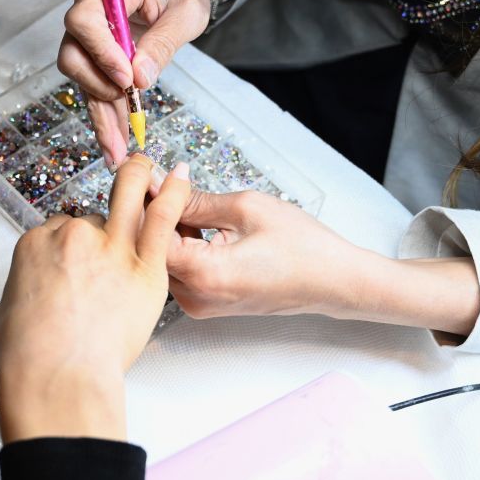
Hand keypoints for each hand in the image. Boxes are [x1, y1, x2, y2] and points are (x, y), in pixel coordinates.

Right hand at [0, 156, 191, 443]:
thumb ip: (16, 298)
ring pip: (127, 197)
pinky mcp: (144, 266)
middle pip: (90, 219)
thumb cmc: (27, 357)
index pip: (57, 231)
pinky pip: (163, 218)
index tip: (74, 262)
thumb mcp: (3, 318)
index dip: (68, 246)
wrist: (56, 377)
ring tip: (146, 167)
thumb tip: (18, 303)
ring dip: (137, 177)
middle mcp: (72, 237)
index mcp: (35, 245)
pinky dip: (173, 194)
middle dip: (97, 228)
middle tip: (106, 235)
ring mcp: (110, 246)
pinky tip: (181, 177)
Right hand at [59, 0, 228, 169]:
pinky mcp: (93, 54)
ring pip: (80, 78)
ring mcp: (86, 33)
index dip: (100, 53)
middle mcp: (87, 7)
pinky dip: (105, 115)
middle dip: (97, 85)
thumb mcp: (187, 11)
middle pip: (72, 52)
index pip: (84, 20)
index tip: (125, 78)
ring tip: (118, 146)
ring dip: (100, 112)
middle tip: (128, 104)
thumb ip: (163, 41)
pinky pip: (93, 87)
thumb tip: (139, 79)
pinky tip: (113, 142)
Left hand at [166, 191, 479, 335]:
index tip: (145, 175)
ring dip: (167, 229)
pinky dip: (181, 244)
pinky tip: (193, 223)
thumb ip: (195, 199)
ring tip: (178, 197)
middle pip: (153, 249)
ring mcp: (200, 304)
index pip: (151, 235)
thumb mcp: (246, 208)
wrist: (334, 282)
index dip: (146, 202)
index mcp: (205, 274)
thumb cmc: (302, 247)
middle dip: (153, 213)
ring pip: (164, 260)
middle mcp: (196, 297)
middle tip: (158, 180)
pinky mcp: (207, 303)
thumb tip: (162, 184)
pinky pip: (180, 270)